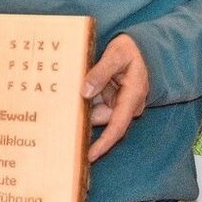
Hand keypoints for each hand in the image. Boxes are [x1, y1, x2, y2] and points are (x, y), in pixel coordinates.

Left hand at [81, 33, 149, 162]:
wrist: (139, 46)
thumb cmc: (130, 50)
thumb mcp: (117, 55)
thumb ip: (100, 72)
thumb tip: (85, 92)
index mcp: (133, 97)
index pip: (118, 126)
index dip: (104, 143)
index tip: (90, 156)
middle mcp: (127, 104)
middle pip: (100, 118)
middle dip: (83, 114)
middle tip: (62, 105)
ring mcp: (118, 102)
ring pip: (95, 111)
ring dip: (82, 104)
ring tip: (68, 91)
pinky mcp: (111, 98)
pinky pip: (94, 103)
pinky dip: (84, 98)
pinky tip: (73, 91)